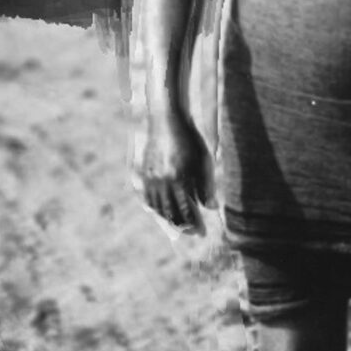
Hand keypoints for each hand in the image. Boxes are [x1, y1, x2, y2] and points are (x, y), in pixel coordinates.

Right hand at [130, 112, 211, 230]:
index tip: (202, 232)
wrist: (165, 119)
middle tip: (192, 231)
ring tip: (179, 224)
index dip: (194, 225)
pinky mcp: (139, 174)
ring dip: (168, 220)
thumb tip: (211, 208)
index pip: (186, 213)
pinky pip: (146, 199)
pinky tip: (163, 211)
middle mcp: (160, 181)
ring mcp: (147, 178)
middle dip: (182, 226)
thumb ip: (207, 186)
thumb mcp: (203, 160)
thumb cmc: (189, 139)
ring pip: (156, 210)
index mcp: (178, 178)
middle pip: (170, 215)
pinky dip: (155, 209)